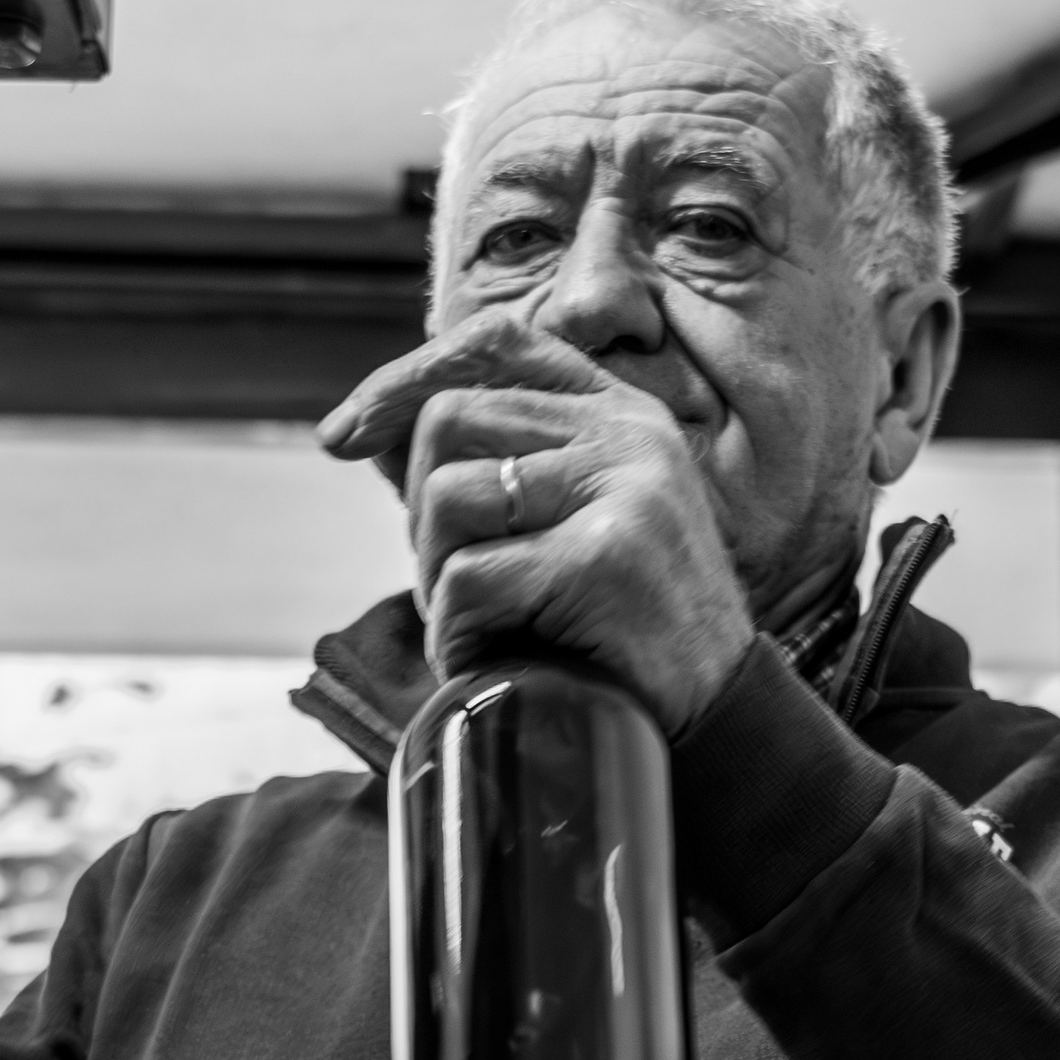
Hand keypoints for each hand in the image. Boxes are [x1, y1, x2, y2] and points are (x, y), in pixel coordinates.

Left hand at [319, 312, 753, 734]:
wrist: (718, 715)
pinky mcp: (604, 557)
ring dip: (435, 580)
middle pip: (450, 420)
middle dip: (418, 513)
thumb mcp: (571, 524)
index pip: (495, 344)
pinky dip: (455, 635)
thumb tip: (366, 432)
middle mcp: (627, 435)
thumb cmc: (623, 630)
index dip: (404, 380)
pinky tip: (491, 662)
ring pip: (448, 498)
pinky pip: (467, 579)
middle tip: (446, 584)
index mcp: (621, 413)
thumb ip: (492, 470)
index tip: (342, 436)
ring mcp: (622, 490)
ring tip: (482, 625)